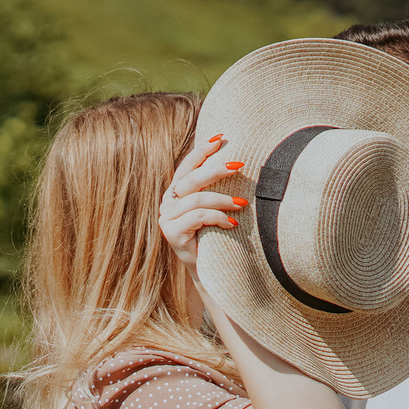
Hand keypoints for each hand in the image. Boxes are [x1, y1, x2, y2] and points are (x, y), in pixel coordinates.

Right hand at [158, 132, 246, 271]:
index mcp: (176, 193)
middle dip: (216, 169)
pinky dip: (218, 217)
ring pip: (196, 198)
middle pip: (190, 178)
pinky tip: (232, 223)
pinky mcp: (171, 233)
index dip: (201, 150)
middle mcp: (168, 203)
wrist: (210, 271)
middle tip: (239, 165)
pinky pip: (198, 217)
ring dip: (222, 199)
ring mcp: (167, 218)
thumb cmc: (216, 236)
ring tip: (242, 203)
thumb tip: (238, 162)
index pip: (186, 166)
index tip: (220, 138)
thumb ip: (216, 189)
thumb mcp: (215, 209)